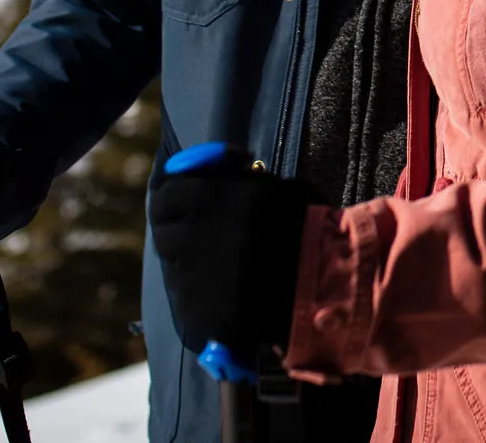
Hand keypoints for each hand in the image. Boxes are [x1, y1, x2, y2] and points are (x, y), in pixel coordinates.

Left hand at [149, 151, 312, 356]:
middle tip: (201, 239)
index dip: (173, 200)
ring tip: (221, 269)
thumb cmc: (304, 224)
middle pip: (162, 233)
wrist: (322, 280)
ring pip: (174, 268)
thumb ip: (230, 182)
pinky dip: (202, 297)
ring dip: (190, 266)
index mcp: (206, 197)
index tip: (185, 204)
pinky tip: (228, 294)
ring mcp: (190, 276)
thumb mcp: (269, 186)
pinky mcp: (196, 311)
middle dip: (179, 235)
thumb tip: (203, 173)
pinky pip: (187, 300)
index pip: (163, 196)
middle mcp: (190, 235)